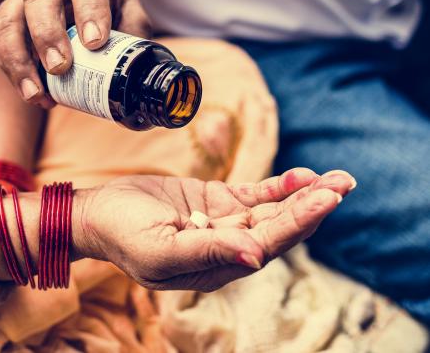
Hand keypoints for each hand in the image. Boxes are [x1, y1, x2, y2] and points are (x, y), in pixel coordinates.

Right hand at [0, 0, 151, 107]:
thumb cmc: (104, 1)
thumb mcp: (127, 8)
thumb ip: (133, 33)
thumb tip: (134, 72)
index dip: (89, 9)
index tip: (95, 42)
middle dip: (47, 35)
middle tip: (60, 67)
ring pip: (8, 21)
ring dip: (19, 59)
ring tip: (36, 93)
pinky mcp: (8, 17)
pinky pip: (1, 43)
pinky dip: (14, 72)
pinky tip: (34, 94)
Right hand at [75, 168, 356, 291]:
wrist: (98, 214)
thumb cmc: (123, 235)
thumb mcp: (160, 249)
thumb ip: (207, 252)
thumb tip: (255, 256)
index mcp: (217, 266)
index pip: (267, 244)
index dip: (297, 222)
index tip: (325, 200)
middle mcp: (226, 247)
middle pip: (278, 227)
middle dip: (312, 207)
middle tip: (344, 184)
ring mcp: (222, 223)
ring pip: (272, 210)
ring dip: (303, 195)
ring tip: (337, 178)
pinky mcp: (215, 201)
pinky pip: (254, 195)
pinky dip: (279, 186)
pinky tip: (302, 175)